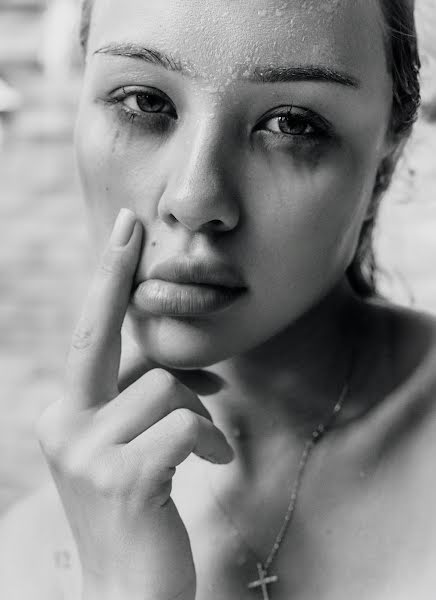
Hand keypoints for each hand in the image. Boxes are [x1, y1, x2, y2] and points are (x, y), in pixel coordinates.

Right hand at [36, 209, 233, 599]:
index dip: (104, 280)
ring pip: (166, 388)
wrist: (127, 591)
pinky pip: (186, 425)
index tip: (121, 230)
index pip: (88, 336)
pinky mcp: (125, 477)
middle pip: (99, 334)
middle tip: (131, 222)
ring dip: (197, 412)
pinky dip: (207, 440)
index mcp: (64, 415)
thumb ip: (139, 402)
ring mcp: (87, 452)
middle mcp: (63, 425)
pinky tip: (207, 464)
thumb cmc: (138, 508)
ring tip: (203, 444)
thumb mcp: (129, 446)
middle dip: (114, 273)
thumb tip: (181, 368)